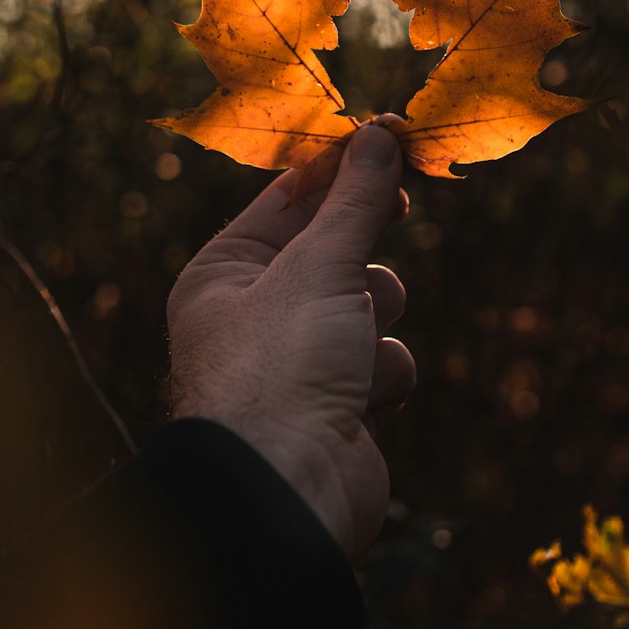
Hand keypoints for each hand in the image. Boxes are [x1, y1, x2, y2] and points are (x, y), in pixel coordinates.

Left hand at [166, 122, 415, 559]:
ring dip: (375, 316)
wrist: (289, 494)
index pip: (288, 200)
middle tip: (402, 203)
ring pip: (368, 302)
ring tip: (358, 340)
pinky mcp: (340, 403)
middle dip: (362, 245)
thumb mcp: (319, 266)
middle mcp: (256, 313)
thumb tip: (379, 134)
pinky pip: (383, 359)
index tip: (389, 136)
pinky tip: (365, 398)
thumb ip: (355, 201)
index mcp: (226, 272)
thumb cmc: (280, 368)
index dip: (340, 169)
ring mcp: (299, 361)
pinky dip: (383, 374)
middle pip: (332, 247)